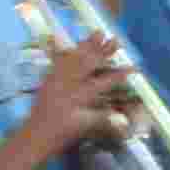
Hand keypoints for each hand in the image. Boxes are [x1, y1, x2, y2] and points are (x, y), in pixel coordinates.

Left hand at [25, 30, 140, 152]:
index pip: (105, 81)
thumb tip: (123, 118)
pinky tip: (72, 46)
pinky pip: (58, 61)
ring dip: (87, 45)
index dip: (120, 74)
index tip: (134, 67)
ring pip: (74, 57)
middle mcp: (68, 82)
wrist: (35, 136)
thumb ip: (103, 119)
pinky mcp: (48, 79)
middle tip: (116, 40)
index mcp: (79, 95)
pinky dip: (66, 51)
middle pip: (89, 62)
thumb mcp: (84, 127)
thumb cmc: (61, 135)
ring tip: (97, 33)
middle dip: (104, 50)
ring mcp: (57, 78)